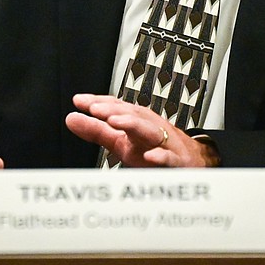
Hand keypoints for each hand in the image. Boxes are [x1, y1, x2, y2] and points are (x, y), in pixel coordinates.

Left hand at [65, 94, 216, 167]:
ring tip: (114, 121)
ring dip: (133, 124)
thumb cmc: (154, 150)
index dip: (99, 103)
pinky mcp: (177, 163)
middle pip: (133, 115)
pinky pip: (170, 159)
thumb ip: (97, 130)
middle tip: (95, 109)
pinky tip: (150, 156)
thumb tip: (72, 118)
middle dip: (115, 110)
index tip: (80, 101)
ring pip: (151, 131)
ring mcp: (165, 144)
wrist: (192, 163)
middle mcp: (150, 128)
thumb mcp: (122, 141)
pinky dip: (161, 156)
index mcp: (137, 122)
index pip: (117, 108)